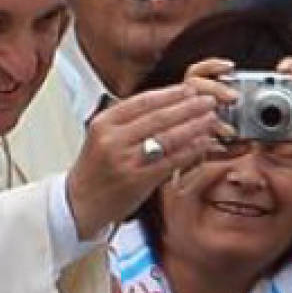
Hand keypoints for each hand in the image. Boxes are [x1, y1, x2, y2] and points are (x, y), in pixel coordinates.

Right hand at [66, 84, 221, 237]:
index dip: (170, 93)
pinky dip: (190, 150)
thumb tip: (168, 103)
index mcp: (104, 123)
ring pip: (168, 137)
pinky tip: (203, 143)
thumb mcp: (103, 136)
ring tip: (211, 119)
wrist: (80, 204)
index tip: (190, 88)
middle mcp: (113, 139)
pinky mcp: (138, 180)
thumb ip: (128, 120)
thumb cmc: (95, 170)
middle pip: (158, 117)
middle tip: (209, 100)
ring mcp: (126, 160)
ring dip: (194, 126)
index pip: (142, 101)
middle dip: (188, 107)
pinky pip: (171, 161)